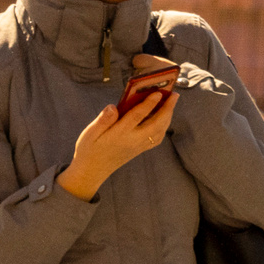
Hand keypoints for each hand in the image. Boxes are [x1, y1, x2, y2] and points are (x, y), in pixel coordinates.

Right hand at [59, 75, 178, 201]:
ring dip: (168, 116)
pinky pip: (157, 138)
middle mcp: (132, 141)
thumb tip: (113, 106)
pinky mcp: (139, 149)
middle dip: (167, 109)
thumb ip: (102, 120)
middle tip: (175, 94)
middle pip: (155, 124)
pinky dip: (164, 126)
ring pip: (159, 131)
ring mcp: (138, 146)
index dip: (148, 103)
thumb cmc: (89, 149)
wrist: (91, 171)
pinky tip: (164, 118)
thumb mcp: (90, 133)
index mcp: (119, 134)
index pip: (137, 116)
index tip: (158, 92)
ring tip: (171, 102)